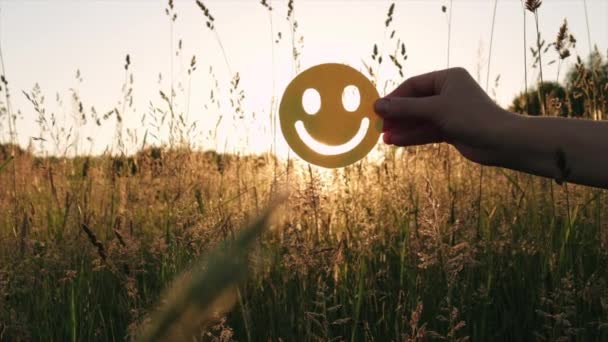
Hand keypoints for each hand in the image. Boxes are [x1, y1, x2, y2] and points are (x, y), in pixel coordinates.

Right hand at [374, 67, 514, 165]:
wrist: (501, 142)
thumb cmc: (472, 117)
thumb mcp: (435, 109)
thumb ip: (405, 108)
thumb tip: (378, 105)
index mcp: (447, 78)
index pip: (413, 85)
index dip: (394, 97)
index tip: (376, 109)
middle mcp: (448, 92)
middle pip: (415, 103)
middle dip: (397, 115)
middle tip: (378, 126)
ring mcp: (449, 111)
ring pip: (419, 119)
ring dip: (403, 128)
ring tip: (384, 139)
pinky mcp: (451, 129)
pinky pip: (426, 130)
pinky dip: (413, 136)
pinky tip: (397, 142)